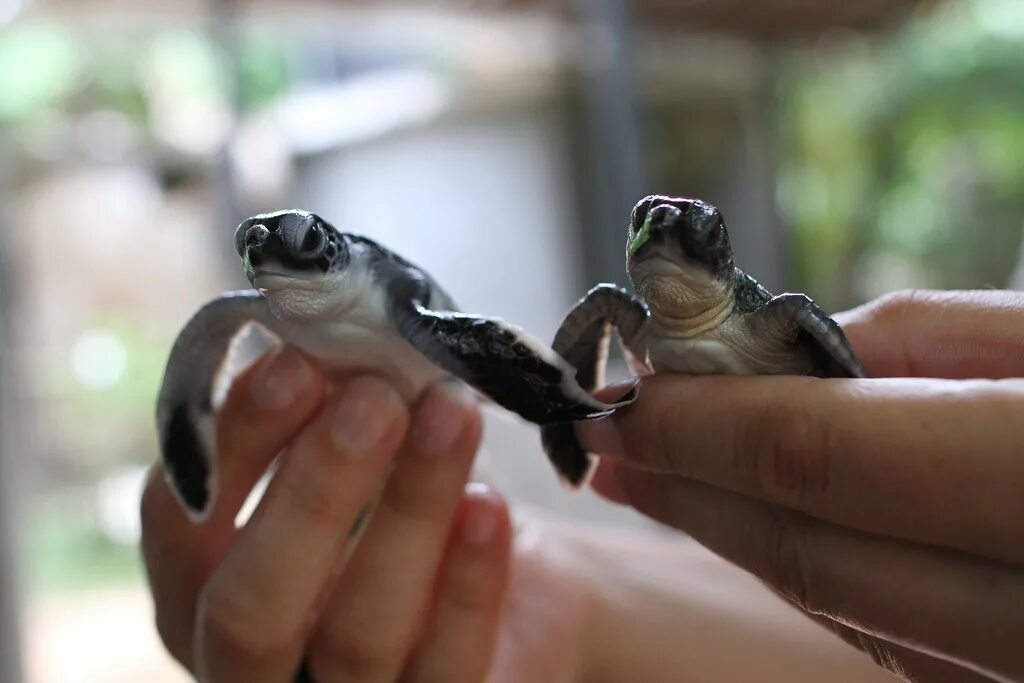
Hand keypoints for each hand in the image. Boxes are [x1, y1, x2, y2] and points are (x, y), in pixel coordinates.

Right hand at [142, 347, 512, 681]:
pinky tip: (488, 505)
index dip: (234, 442)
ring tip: (452, 414)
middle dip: (313, 491)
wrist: (515, 585)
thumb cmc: (404, 503)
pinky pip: (447, 669)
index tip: (296, 360)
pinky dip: (467, 583)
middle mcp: (252, 662)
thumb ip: (330, 409)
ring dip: (408, 513)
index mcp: (206, 585)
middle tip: (375, 397)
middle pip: (250, 607)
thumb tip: (332, 335)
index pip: (184, 524)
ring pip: (358, 637)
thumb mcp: (357, 453)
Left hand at [578, 290, 1023, 682]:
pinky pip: (884, 634)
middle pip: (803, 553)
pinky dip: (807, 568)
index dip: (695, 427)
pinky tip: (755, 520)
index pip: (814, 457)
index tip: (618, 401)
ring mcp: (1017, 666)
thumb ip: (913, 341)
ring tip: (652, 481)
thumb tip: (773, 357)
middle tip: (608, 447)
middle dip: (685, 490)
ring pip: (833, 605)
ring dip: (731, 534)